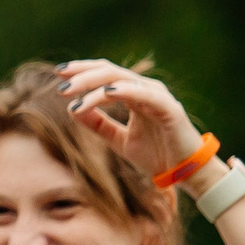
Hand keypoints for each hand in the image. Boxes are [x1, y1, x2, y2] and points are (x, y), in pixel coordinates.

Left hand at [56, 59, 203, 182]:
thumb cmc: (156, 154)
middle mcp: (145, 89)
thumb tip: (72, 109)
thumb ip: (98, 125)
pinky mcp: (169, 108)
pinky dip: (125, 90)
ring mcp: (157, 96)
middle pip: (109, 72)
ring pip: (121, 80)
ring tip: (72, 94)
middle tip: (60, 86)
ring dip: (94, 85)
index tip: (58, 74)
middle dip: (82, 76)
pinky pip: (144, 94)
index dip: (82, 71)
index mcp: (134, 93)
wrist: (185, 173)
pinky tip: (106, 92)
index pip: (104, 74)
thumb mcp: (119, 140)